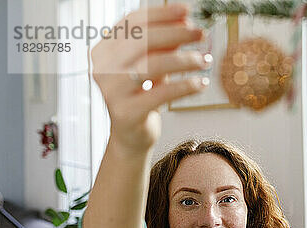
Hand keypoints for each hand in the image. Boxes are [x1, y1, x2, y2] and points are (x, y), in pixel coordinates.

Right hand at [91, 4, 209, 151]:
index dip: (161, 14)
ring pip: (152, 65)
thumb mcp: (153, 66)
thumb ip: (163, 44)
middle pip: (143, 40)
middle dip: (176, 33)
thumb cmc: (144, 95)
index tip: (187, 10)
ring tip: (204, 60)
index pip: (133, 22)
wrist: (132, 136)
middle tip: (201, 33)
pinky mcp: (126, 112)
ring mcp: (112, 91)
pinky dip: (185, 87)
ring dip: (183, 60)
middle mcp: (102, 68)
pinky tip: (201, 84)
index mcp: (105, 49)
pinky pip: (160, 94)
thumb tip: (184, 21)